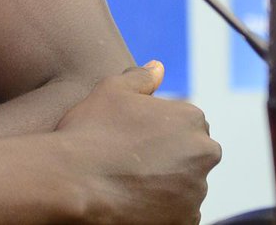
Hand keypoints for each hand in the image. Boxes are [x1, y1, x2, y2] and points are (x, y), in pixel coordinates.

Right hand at [55, 61, 220, 223]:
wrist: (73, 181)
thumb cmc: (90, 131)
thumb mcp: (111, 91)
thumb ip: (140, 77)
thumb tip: (158, 67)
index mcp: (191, 119)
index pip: (185, 123)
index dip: (157, 129)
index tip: (131, 136)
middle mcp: (202, 154)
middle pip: (191, 154)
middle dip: (169, 157)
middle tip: (130, 159)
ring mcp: (196, 192)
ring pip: (186, 185)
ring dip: (166, 183)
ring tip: (127, 180)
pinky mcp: (186, 221)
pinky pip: (179, 213)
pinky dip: (162, 209)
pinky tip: (132, 200)